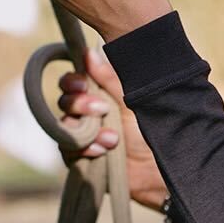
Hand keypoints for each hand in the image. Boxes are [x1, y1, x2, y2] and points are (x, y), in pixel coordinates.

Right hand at [58, 45, 167, 211]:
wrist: (158, 169)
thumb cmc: (152, 129)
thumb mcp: (132, 100)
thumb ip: (109, 79)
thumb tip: (89, 53)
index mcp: (100, 93)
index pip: (72, 81)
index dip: (72, 81)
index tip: (83, 84)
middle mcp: (88, 112)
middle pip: (65, 100)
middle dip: (80, 104)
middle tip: (102, 110)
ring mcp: (83, 135)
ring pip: (64, 125)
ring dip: (86, 130)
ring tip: (113, 138)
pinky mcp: (81, 157)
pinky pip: (67, 149)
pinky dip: (84, 149)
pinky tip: (102, 151)